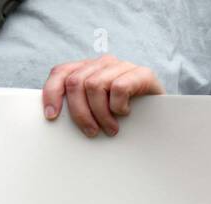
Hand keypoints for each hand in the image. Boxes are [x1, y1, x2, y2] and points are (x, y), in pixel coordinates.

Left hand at [42, 55, 165, 137]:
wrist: (159, 118)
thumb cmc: (122, 118)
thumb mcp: (94, 111)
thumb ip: (77, 107)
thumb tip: (52, 119)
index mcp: (87, 69)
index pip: (60, 72)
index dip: (51, 93)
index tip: (52, 117)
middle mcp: (102, 63)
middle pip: (76, 83)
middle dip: (80, 113)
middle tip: (91, 132)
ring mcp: (122, 66)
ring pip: (94, 85)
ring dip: (100, 114)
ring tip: (110, 129)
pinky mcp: (141, 73)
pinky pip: (119, 88)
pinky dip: (118, 106)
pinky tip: (125, 114)